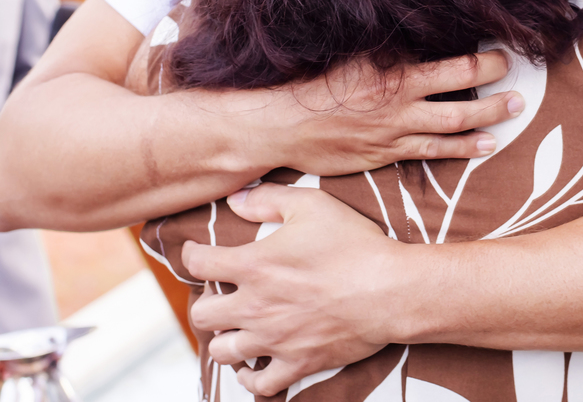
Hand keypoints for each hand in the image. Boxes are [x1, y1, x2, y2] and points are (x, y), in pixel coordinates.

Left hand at [184, 184, 402, 396]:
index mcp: (254, 266)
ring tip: (236, 328)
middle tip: (221, 294)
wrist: (390, 290)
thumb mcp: (313, 205)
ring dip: (224, 339)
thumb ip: (269, 199)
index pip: (199, 263)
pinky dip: (250, 377)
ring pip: (223, 352)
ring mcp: (274, 340)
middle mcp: (255, 307)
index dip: (191, 255)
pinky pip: (259, 385)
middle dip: (206, 303)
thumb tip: (235, 199)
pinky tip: (254, 365)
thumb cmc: (354, 244)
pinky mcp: (297, 363)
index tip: (197, 253)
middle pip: (202, 315)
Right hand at [243, 51, 522, 174]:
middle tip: (521, 92)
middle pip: (461, 103)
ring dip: (485, 124)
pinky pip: (430, 154)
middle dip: (495, 97)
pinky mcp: (384, 155)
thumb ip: (391, 46)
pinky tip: (482, 147)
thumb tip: (425, 27)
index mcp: (395, 76)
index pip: (454, 70)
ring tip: (512, 115)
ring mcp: (394, 135)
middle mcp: (400, 107)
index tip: (504, 55)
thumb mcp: (353, 52)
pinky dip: (460, 151)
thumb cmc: (312, 82)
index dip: (485, 63)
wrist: (279, 126)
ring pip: (451, 132)